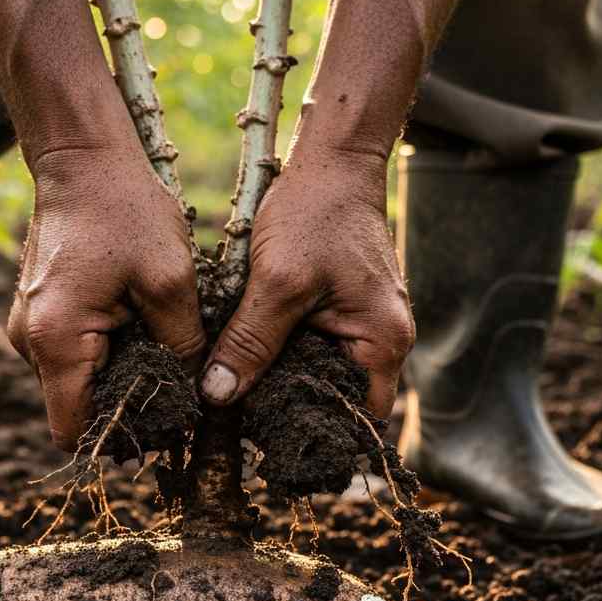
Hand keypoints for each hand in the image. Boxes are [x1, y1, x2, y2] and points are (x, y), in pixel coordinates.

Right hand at [8, 145, 205, 450]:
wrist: (83, 158)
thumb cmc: (125, 210)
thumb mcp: (170, 281)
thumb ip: (183, 347)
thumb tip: (196, 393)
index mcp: (56, 341)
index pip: (72, 431)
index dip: (116, 437)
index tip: (161, 421)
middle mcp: (31, 342)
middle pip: (75, 409)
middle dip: (123, 406)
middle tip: (174, 384)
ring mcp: (30, 327)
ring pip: (76, 382)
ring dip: (117, 376)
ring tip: (160, 347)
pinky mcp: (41, 312)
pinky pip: (73, 354)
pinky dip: (106, 353)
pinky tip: (140, 326)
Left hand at [199, 148, 414, 420]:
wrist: (330, 162)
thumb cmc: (315, 212)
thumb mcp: (277, 282)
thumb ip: (250, 343)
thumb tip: (218, 395)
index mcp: (383, 342)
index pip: (360, 417)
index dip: (320, 433)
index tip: (269, 438)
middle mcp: (383, 339)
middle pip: (340, 399)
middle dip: (295, 408)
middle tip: (244, 418)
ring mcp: (365, 324)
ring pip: (324, 373)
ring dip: (287, 379)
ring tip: (242, 389)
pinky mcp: (344, 309)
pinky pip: (317, 347)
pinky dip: (287, 353)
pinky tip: (252, 353)